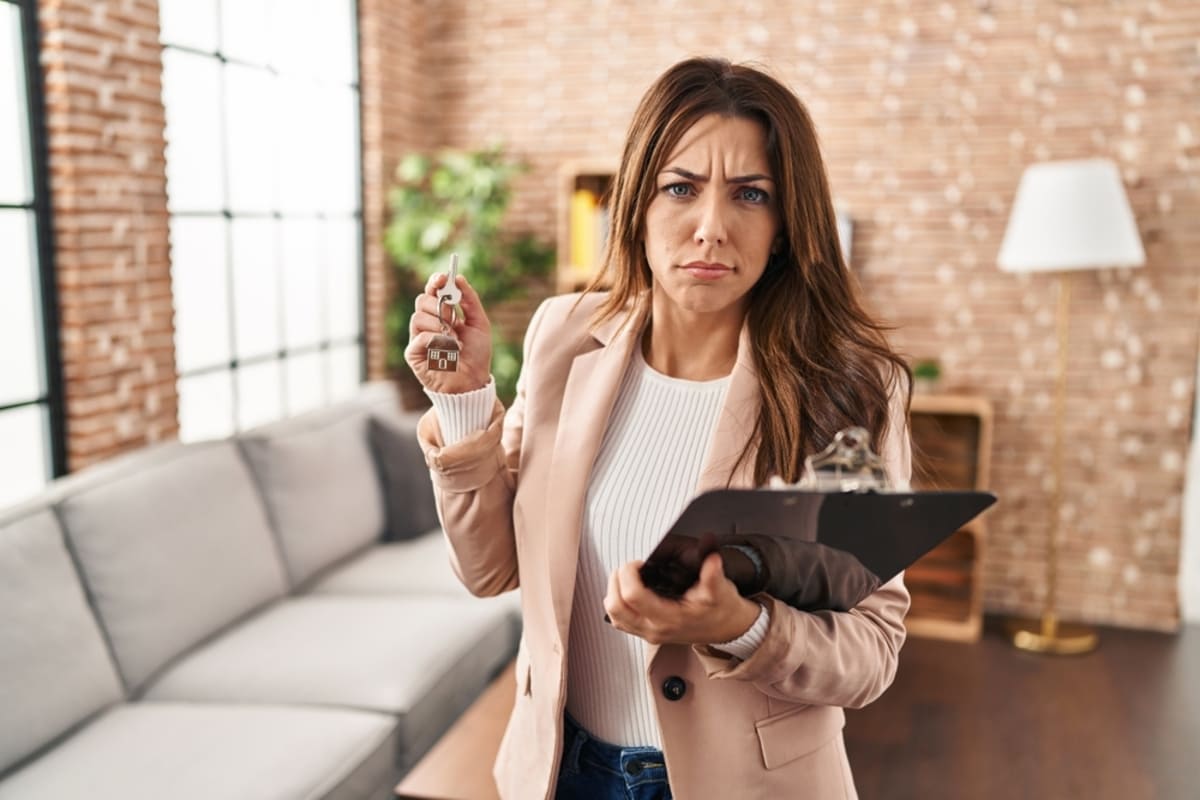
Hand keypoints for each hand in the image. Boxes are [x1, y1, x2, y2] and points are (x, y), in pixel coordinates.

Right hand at [405, 272, 492, 393]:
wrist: (474, 382)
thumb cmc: (477, 355)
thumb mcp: (480, 324)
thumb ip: (471, 300)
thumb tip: (458, 278)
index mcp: (441, 315)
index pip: (431, 292)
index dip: (435, 282)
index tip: (443, 278)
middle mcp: (427, 325)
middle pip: (421, 300)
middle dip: (440, 306)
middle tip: (454, 318)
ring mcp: (419, 339)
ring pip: (418, 317)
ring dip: (440, 326)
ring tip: (454, 340)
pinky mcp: (414, 354)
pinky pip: (419, 338)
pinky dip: (436, 341)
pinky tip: (450, 350)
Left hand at [605, 553, 761, 645]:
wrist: (727, 629)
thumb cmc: (722, 609)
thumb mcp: (720, 589)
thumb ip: (713, 574)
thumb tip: (711, 558)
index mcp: (670, 618)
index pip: (634, 597)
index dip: (630, 574)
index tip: (639, 562)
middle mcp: (655, 629)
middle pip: (616, 607)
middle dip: (616, 580)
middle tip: (630, 567)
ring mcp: (649, 634)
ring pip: (614, 616)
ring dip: (614, 592)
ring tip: (627, 577)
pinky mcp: (647, 634)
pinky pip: (620, 622)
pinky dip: (618, 604)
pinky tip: (628, 591)